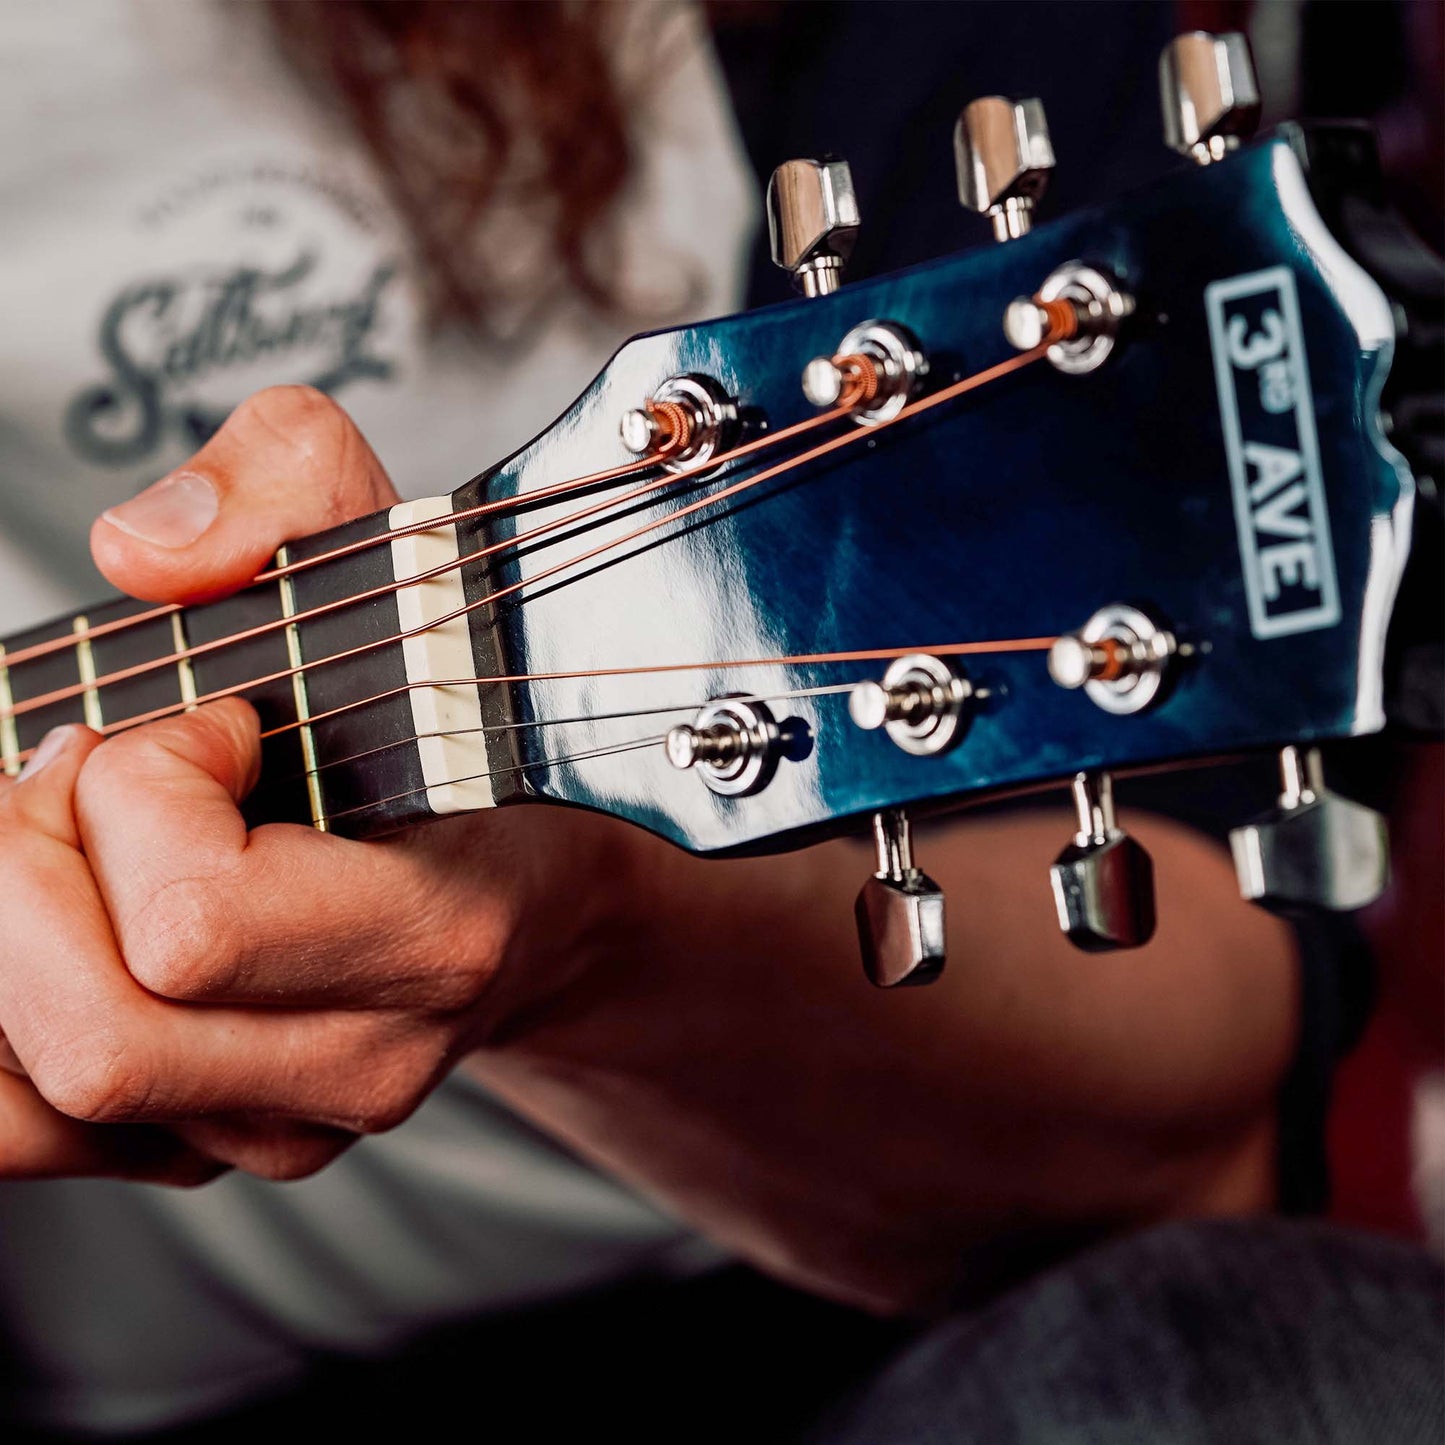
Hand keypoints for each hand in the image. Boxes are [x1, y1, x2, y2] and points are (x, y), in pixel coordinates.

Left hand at [0, 387, 629, 1182]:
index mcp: (439, 932)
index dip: (148, 790)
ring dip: (8, 935)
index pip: (196, 925)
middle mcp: (366, 1055)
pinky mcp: (222, 1146)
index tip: (213, 720)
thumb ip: (288, 482)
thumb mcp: (407, 551)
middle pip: (96, 1027)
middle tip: (90, 771)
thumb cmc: (468, 725)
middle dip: (34, 867)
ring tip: (70, 834)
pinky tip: (47, 917)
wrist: (539, 884)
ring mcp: (291, 1122)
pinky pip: (26, 1129)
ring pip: (50, 1094)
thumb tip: (141, 555)